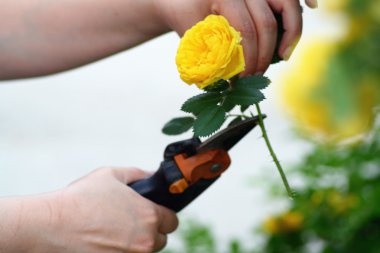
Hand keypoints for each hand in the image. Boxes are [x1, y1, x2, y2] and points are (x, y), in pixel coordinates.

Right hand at [16, 167, 177, 252]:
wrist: (52, 225)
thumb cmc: (81, 199)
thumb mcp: (112, 175)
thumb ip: (138, 174)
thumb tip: (152, 175)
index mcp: (149, 216)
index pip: (172, 221)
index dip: (164, 215)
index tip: (154, 213)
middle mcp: (145, 240)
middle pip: (160, 239)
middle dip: (151, 231)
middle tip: (132, 222)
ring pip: (145, 251)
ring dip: (137, 243)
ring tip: (115, 231)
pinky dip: (122, 251)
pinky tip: (106, 241)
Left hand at [156, 0, 316, 74]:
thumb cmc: (186, 19)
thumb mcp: (194, 36)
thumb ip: (213, 55)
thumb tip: (231, 84)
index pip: (245, 30)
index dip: (248, 57)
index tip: (243, 78)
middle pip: (267, 20)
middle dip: (266, 53)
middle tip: (258, 73)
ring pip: (287, 2)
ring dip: (292, 31)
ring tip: (285, 55)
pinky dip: (302, 0)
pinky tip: (312, 7)